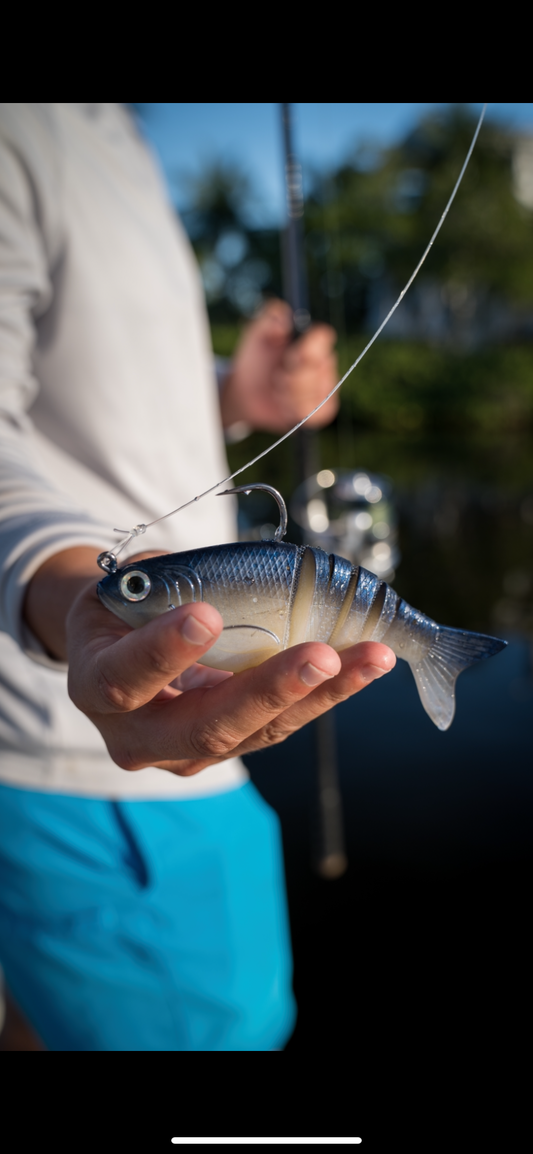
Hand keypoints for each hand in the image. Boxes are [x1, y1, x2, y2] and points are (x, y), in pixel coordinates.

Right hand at [67, 581, 394, 775]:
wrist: (118, 650)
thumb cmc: (125, 607)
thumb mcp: (127, 588)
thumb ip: (166, 584)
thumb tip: (233, 568)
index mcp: (96, 688)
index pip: (126, 678)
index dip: (163, 652)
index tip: (207, 615)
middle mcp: (136, 736)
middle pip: (204, 727)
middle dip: (268, 691)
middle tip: (321, 655)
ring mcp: (183, 753)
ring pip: (256, 734)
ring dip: (320, 695)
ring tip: (370, 657)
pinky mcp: (225, 750)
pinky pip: (278, 726)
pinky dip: (325, 695)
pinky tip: (363, 666)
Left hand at [220, 299, 338, 433]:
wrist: (246, 391)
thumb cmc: (255, 360)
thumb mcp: (257, 333)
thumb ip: (270, 317)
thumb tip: (284, 321)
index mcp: (314, 341)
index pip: (324, 338)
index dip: (307, 347)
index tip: (289, 353)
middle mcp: (325, 364)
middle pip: (315, 368)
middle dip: (288, 374)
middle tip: (277, 375)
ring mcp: (326, 389)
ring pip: (310, 393)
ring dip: (285, 394)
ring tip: (277, 390)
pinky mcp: (321, 412)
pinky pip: (312, 413)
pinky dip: (292, 410)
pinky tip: (283, 405)